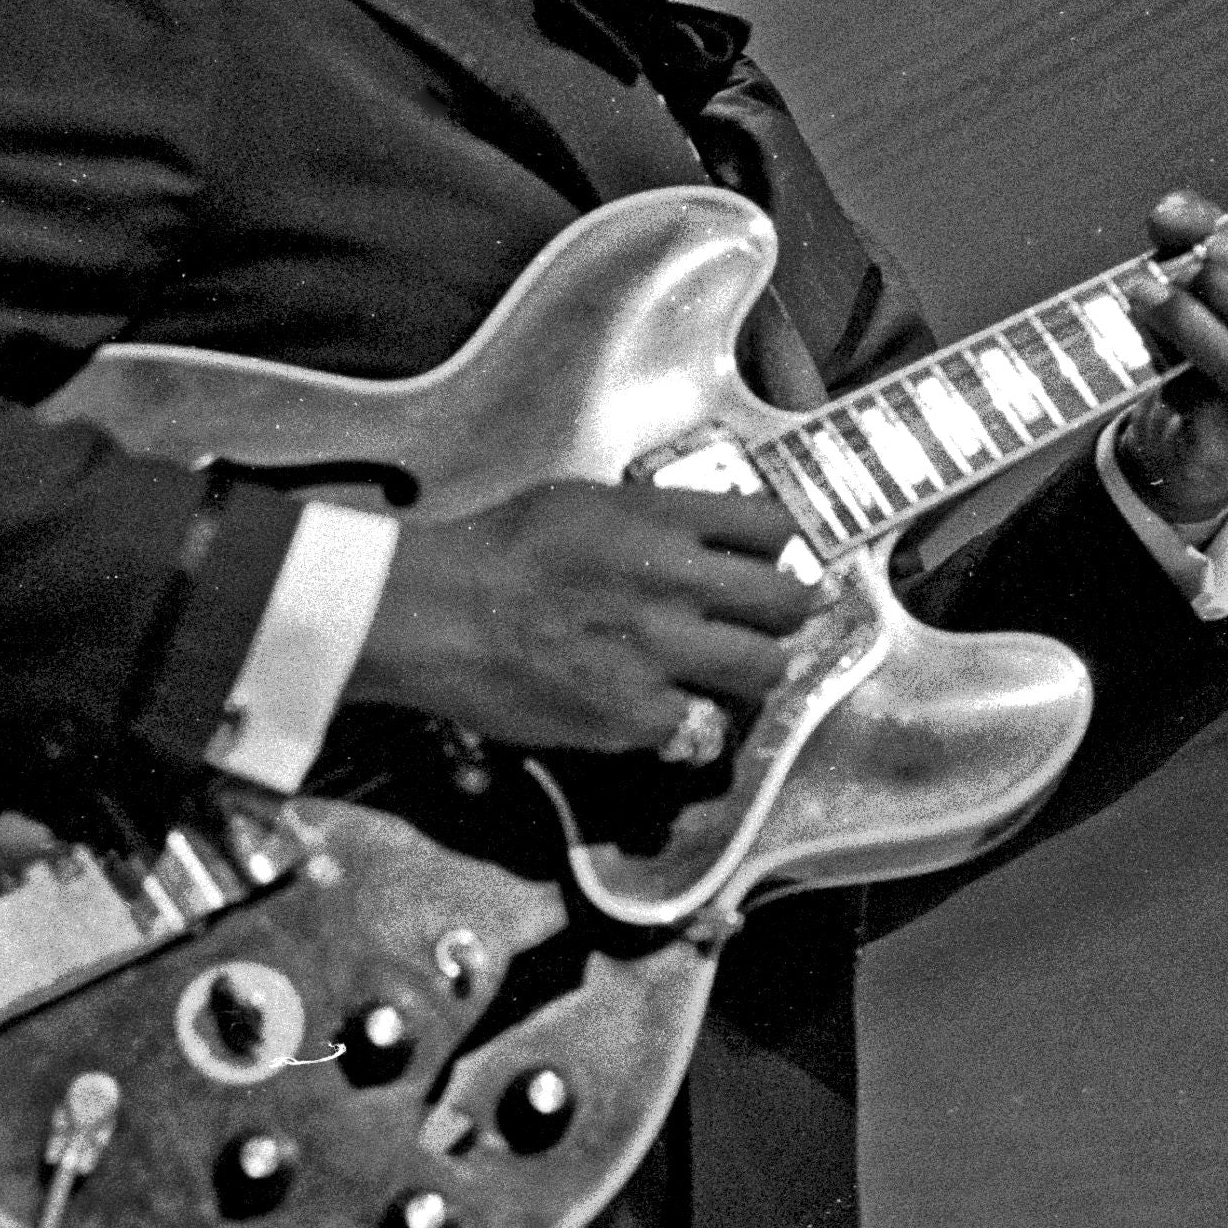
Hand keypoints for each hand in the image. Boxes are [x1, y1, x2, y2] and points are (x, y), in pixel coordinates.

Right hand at [345, 480, 818, 752]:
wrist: (440, 614)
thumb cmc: (500, 548)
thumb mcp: (585, 501)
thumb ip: (654, 518)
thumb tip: (701, 534)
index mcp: (665, 519)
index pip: (772, 526)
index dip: (777, 548)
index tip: (767, 562)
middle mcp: (678, 582)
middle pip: (787, 601)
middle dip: (787, 613)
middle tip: (770, 624)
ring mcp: (663, 652)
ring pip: (764, 671)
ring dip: (756, 673)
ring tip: (733, 674)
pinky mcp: (637, 716)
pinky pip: (700, 726)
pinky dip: (689, 722)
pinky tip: (665, 711)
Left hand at [1115, 189, 1227, 523]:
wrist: (1185, 429)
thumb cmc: (1211, 338)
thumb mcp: (1199, 277)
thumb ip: (1188, 233)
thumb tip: (1171, 215)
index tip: (1221, 244)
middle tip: (1184, 269)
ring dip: (1192, 325)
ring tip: (1145, 293)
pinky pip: (1213, 412)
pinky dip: (1178, 374)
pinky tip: (1153, 354)